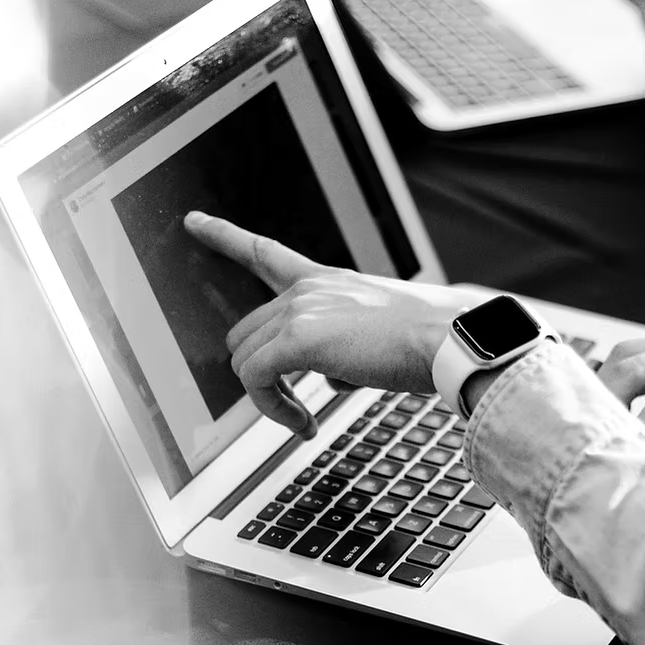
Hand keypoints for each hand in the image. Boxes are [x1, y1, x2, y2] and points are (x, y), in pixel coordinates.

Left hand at [184, 211, 476, 435]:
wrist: (450, 340)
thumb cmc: (431, 343)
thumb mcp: (380, 339)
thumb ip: (345, 352)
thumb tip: (333, 380)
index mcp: (328, 281)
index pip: (266, 253)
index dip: (225, 236)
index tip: (194, 221)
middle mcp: (309, 288)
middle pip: (246, 334)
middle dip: (263, 375)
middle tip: (297, 407)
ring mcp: (300, 309)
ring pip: (245, 361)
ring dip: (270, 399)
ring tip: (305, 420)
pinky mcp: (298, 339)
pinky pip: (255, 380)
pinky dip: (273, 409)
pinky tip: (304, 423)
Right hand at [599, 332, 644, 495]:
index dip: (639, 433)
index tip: (619, 464)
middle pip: (637, 364)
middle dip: (605, 401)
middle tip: (584, 441)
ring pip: (633, 351)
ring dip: (605, 384)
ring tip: (589, 424)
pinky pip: (643, 352)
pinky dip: (619, 376)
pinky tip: (607, 407)